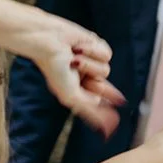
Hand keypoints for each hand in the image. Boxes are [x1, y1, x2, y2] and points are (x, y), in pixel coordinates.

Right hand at [23, 18, 124, 136]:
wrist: (47, 40)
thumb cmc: (53, 67)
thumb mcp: (70, 94)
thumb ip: (88, 108)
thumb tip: (103, 113)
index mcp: (75, 88)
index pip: (95, 100)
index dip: (105, 108)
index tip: (115, 121)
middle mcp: (83, 75)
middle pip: (104, 86)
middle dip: (103, 88)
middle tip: (108, 93)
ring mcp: (90, 61)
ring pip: (106, 69)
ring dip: (90, 64)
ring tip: (74, 59)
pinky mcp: (95, 45)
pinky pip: (106, 54)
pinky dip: (92, 51)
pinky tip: (78, 48)